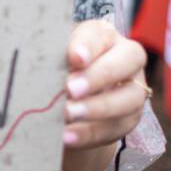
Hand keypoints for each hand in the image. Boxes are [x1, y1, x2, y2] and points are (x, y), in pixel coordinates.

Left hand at [62, 20, 148, 170]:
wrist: (66, 105)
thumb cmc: (56, 71)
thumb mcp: (50, 60)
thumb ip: (50, 59)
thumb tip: (37, 70)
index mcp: (103, 35)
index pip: (100, 34)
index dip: (88, 46)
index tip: (74, 58)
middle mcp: (126, 57)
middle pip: (129, 59)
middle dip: (99, 75)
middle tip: (70, 89)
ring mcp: (133, 89)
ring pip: (130, 97)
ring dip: (97, 108)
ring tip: (68, 114)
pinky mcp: (128, 119)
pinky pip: (116, 128)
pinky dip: (90, 134)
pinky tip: (68, 136)